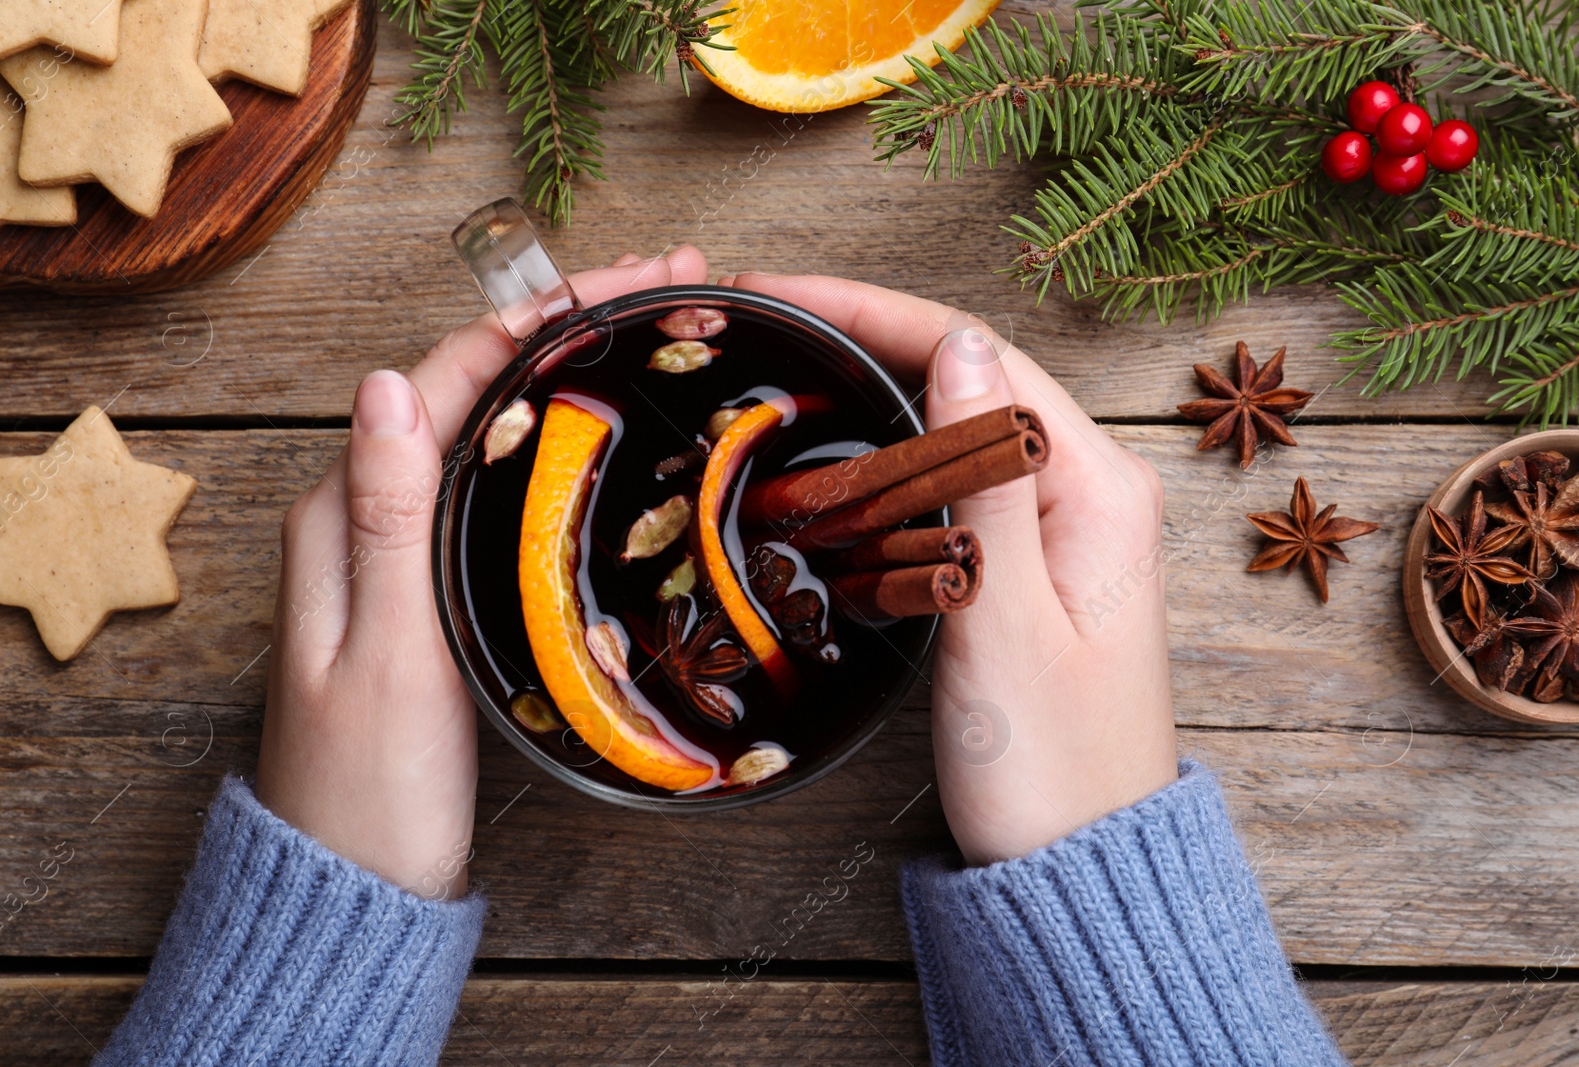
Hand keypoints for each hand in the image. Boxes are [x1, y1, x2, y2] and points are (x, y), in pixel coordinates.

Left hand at [256, 247, 709, 897]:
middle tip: (671, 287)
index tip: (630, 280)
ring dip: (567, 369)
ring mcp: (396, 549)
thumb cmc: (371, 786)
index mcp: (340, 513)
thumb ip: (386, 518)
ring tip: (654, 333)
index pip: (445, 376)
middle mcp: (362, 514)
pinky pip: (493, 483)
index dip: (539, 314)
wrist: (355, 887)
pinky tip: (603, 431)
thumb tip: (391, 380)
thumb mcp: (387, 653)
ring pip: (489, 428)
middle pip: (471, 386)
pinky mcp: (428, 586)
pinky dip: (554, 438)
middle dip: (568, 323)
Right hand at [723, 273, 1177, 866]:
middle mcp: (1090, 492)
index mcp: (1101, 489)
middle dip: (866, 334)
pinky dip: (893, 454)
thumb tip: (963, 346)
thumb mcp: (1007, 623)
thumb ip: (989, 483)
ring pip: (958, 426)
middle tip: (763, 321)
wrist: (1079, 870)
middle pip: (970, 376)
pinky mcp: (1030, 567)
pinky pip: (957, 481)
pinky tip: (839, 452)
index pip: (981, 356)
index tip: (783, 294)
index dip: (876, 311)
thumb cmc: (1051, 766)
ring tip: (783, 365)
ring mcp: (1062, 529)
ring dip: (875, 387)